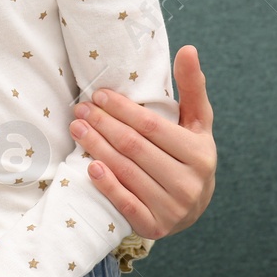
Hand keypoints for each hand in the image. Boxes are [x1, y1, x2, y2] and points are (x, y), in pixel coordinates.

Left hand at [70, 44, 215, 239]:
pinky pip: (125, 203)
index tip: (99, 94)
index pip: (151, 126)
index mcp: (199, 153)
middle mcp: (189, 183)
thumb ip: (192, 87)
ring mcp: (172, 208)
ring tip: (77, 128)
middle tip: (80, 109)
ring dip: (96, 148)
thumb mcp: (197, 123)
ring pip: (126, 172)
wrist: (192, 207)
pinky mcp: (155, 226)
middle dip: (103, 125)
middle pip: (134, 147)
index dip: (122, 109)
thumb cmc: (189, 154)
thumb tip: (188, 49)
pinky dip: (106, 184)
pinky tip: (89, 166)